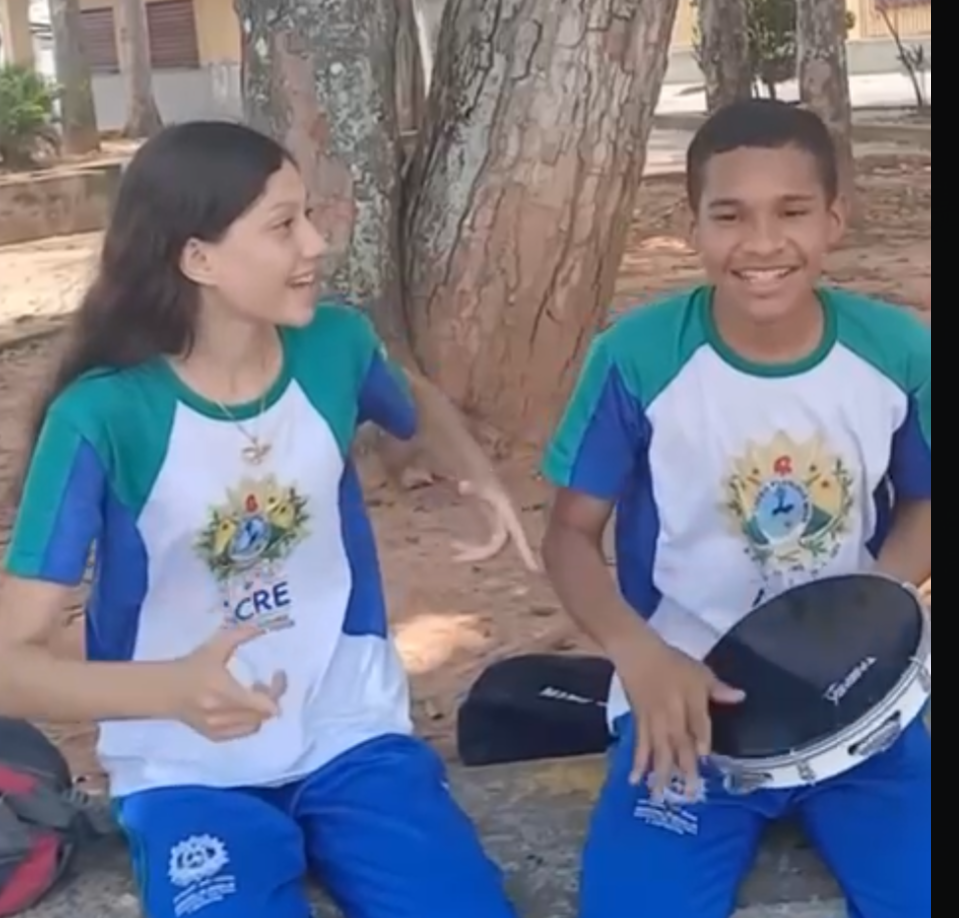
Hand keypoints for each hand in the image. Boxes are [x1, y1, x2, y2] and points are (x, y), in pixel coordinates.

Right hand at [167, 626, 287, 742]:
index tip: (279, 674)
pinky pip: (242, 731)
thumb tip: (262, 626)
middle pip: (263, 714)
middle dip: (270, 697)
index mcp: (224, 692)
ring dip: (260, 709)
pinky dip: (249, 720)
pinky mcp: (213, 736)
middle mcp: (222, 714)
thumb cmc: (191, 666)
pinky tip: (244, 707)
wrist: (164, 690)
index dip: (278, 689)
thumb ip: (241, 634)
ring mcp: (217, 728)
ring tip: (254, 693)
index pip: (265, 703)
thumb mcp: (216, 646)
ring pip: (255, 724)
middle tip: (266, 682)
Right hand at [616, 633, 744, 798]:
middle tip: (690, 793)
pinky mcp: (640, 722)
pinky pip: (640, 745)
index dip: (700, 737)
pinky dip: (638, 762)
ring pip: (659, 748)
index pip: (697, 722)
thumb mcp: (699, 671)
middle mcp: (672, 715)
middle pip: (679, 742)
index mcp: (689, 700)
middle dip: (685, 768)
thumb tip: (740, 697)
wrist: (637, 654)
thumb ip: (718, 688)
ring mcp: (654, 721)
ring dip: (661, 772)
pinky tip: (636, 779)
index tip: (704, 755)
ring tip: (661, 795)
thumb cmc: (671, 662)